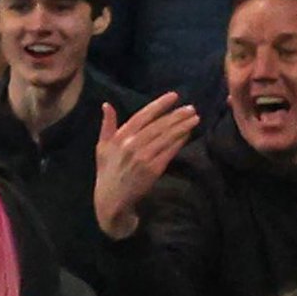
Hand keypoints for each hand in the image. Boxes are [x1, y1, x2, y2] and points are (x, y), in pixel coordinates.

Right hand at [94, 92, 199, 239]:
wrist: (111, 200)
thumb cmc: (107, 172)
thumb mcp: (102, 147)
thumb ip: (106, 125)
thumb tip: (106, 105)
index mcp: (118, 138)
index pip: (142, 116)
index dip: (159, 105)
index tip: (174, 96)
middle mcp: (130, 146)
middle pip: (158, 126)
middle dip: (176, 115)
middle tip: (191, 108)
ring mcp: (142, 158)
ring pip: (166, 137)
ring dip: (182, 126)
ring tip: (195, 118)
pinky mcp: (152, 170)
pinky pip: (169, 152)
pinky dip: (179, 141)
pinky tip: (188, 134)